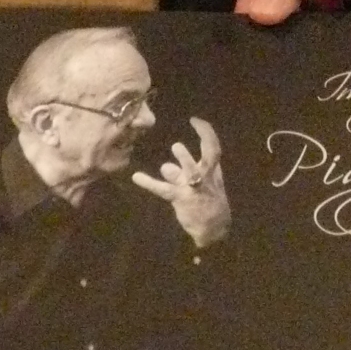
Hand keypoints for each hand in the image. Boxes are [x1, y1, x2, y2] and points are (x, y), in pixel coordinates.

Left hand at [133, 115, 231, 247]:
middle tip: (184, 137)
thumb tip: (165, 166)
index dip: (206, 132)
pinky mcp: (180, 199)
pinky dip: (149, 182)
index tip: (195, 120)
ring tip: (173, 153)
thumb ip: (181, 174)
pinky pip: (164, 189)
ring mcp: (193, 188)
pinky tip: (136, 177)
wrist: (214, 229)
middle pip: (208, 157)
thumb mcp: (197, 186)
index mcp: (212, 171)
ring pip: (191, 172)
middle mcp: (205, 177)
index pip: (213, 148)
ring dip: (183, 161)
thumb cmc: (207, 203)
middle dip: (202, 141)